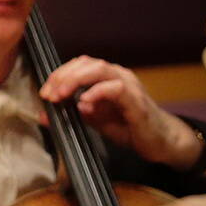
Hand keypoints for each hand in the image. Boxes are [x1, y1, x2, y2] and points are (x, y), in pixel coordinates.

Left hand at [38, 56, 200, 169]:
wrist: (160, 141)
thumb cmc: (128, 126)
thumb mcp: (94, 120)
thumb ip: (72, 114)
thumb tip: (45, 114)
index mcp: (107, 77)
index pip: (79, 65)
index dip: (58, 75)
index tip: (44, 92)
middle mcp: (118, 76)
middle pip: (86, 63)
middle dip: (62, 76)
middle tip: (49, 95)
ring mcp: (130, 86)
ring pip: (100, 69)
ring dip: (75, 80)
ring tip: (60, 95)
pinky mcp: (138, 101)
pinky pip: (117, 88)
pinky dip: (97, 92)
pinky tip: (84, 102)